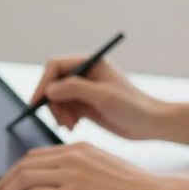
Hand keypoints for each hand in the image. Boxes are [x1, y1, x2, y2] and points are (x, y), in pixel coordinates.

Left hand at [0, 141, 162, 189]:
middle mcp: (71, 157)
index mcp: (78, 149)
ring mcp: (71, 174)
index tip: (6, 185)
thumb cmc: (134, 189)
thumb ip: (80, 169)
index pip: (35, 157)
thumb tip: (60, 185)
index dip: (15, 171)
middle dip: (4, 182)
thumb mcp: (102, 168)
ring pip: (24, 179)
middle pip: (24, 166)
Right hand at [30, 54, 164, 138]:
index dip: (44, 83)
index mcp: (90, 62)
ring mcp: (84, 89)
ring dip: (59, 113)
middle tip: (60, 120)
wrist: (150, 124)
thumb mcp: (103, 96)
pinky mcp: (85, 104)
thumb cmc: (132, 107)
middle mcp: (85, 73)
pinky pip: (64, 108)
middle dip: (53, 102)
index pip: (56, 66)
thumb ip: (75, 88)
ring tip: (70, 126)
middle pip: (53, 83)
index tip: (37, 102)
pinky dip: (64, 118)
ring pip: (57, 98)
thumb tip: (49, 89)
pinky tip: (74, 126)